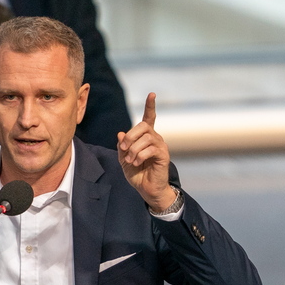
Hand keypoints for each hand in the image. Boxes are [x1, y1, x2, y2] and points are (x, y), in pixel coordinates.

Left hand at [117, 93, 176, 211]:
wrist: (147, 189)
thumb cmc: (137, 174)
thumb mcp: (124, 159)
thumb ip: (122, 147)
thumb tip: (120, 134)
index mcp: (146, 137)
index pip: (149, 118)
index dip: (150, 106)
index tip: (152, 94)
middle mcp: (155, 138)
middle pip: (143, 126)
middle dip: (130, 136)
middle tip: (124, 149)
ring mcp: (160, 146)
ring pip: (145, 138)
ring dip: (133, 149)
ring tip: (130, 160)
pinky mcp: (163, 155)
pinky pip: (150, 149)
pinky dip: (140, 156)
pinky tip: (136, 163)